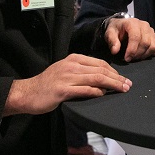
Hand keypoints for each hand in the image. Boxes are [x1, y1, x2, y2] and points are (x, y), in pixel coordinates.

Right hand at [3, 54, 131, 115]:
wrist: (27, 93)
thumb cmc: (47, 84)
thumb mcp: (65, 71)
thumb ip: (81, 72)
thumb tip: (101, 78)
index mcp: (73, 59)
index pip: (100, 63)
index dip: (114, 71)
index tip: (123, 78)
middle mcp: (71, 65)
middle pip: (101, 70)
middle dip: (117, 78)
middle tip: (128, 85)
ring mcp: (66, 77)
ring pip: (96, 79)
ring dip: (112, 85)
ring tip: (122, 90)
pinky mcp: (62, 90)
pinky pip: (84, 90)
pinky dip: (96, 92)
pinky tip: (103, 95)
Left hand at [106, 17, 154, 61]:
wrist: (121, 25)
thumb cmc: (116, 29)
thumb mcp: (110, 33)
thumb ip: (112, 41)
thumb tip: (115, 51)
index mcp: (132, 23)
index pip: (136, 37)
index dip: (132, 50)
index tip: (126, 58)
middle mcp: (144, 25)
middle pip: (145, 43)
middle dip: (137, 54)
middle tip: (130, 59)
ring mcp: (150, 30)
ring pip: (152, 46)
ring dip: (144, 55)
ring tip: (135, 58)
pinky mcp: (154, 36)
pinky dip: (150, 54)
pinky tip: (141, 55)